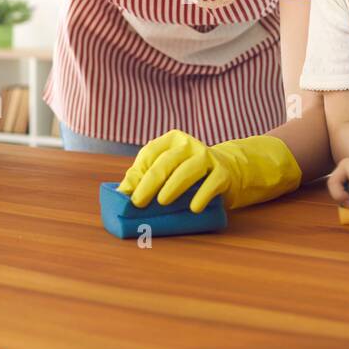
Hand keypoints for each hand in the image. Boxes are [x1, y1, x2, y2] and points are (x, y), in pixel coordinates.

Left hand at [117, 130, 300, 212]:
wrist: (228, 171)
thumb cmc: (187, 174)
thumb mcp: (165, 171)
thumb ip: (143, 178)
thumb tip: (120, 195)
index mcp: (171, 140)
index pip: (150, 153)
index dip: (138, 173)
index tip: (128, 194)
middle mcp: (189, 144)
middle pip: (166, 162)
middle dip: (150, 182)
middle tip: (138, 202)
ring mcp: (207, 156)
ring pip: (188, 169)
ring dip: (174, 186)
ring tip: (162, 201)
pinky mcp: (223, 172)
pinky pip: (212, 183)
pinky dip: (202, 195)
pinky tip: (194, 208)